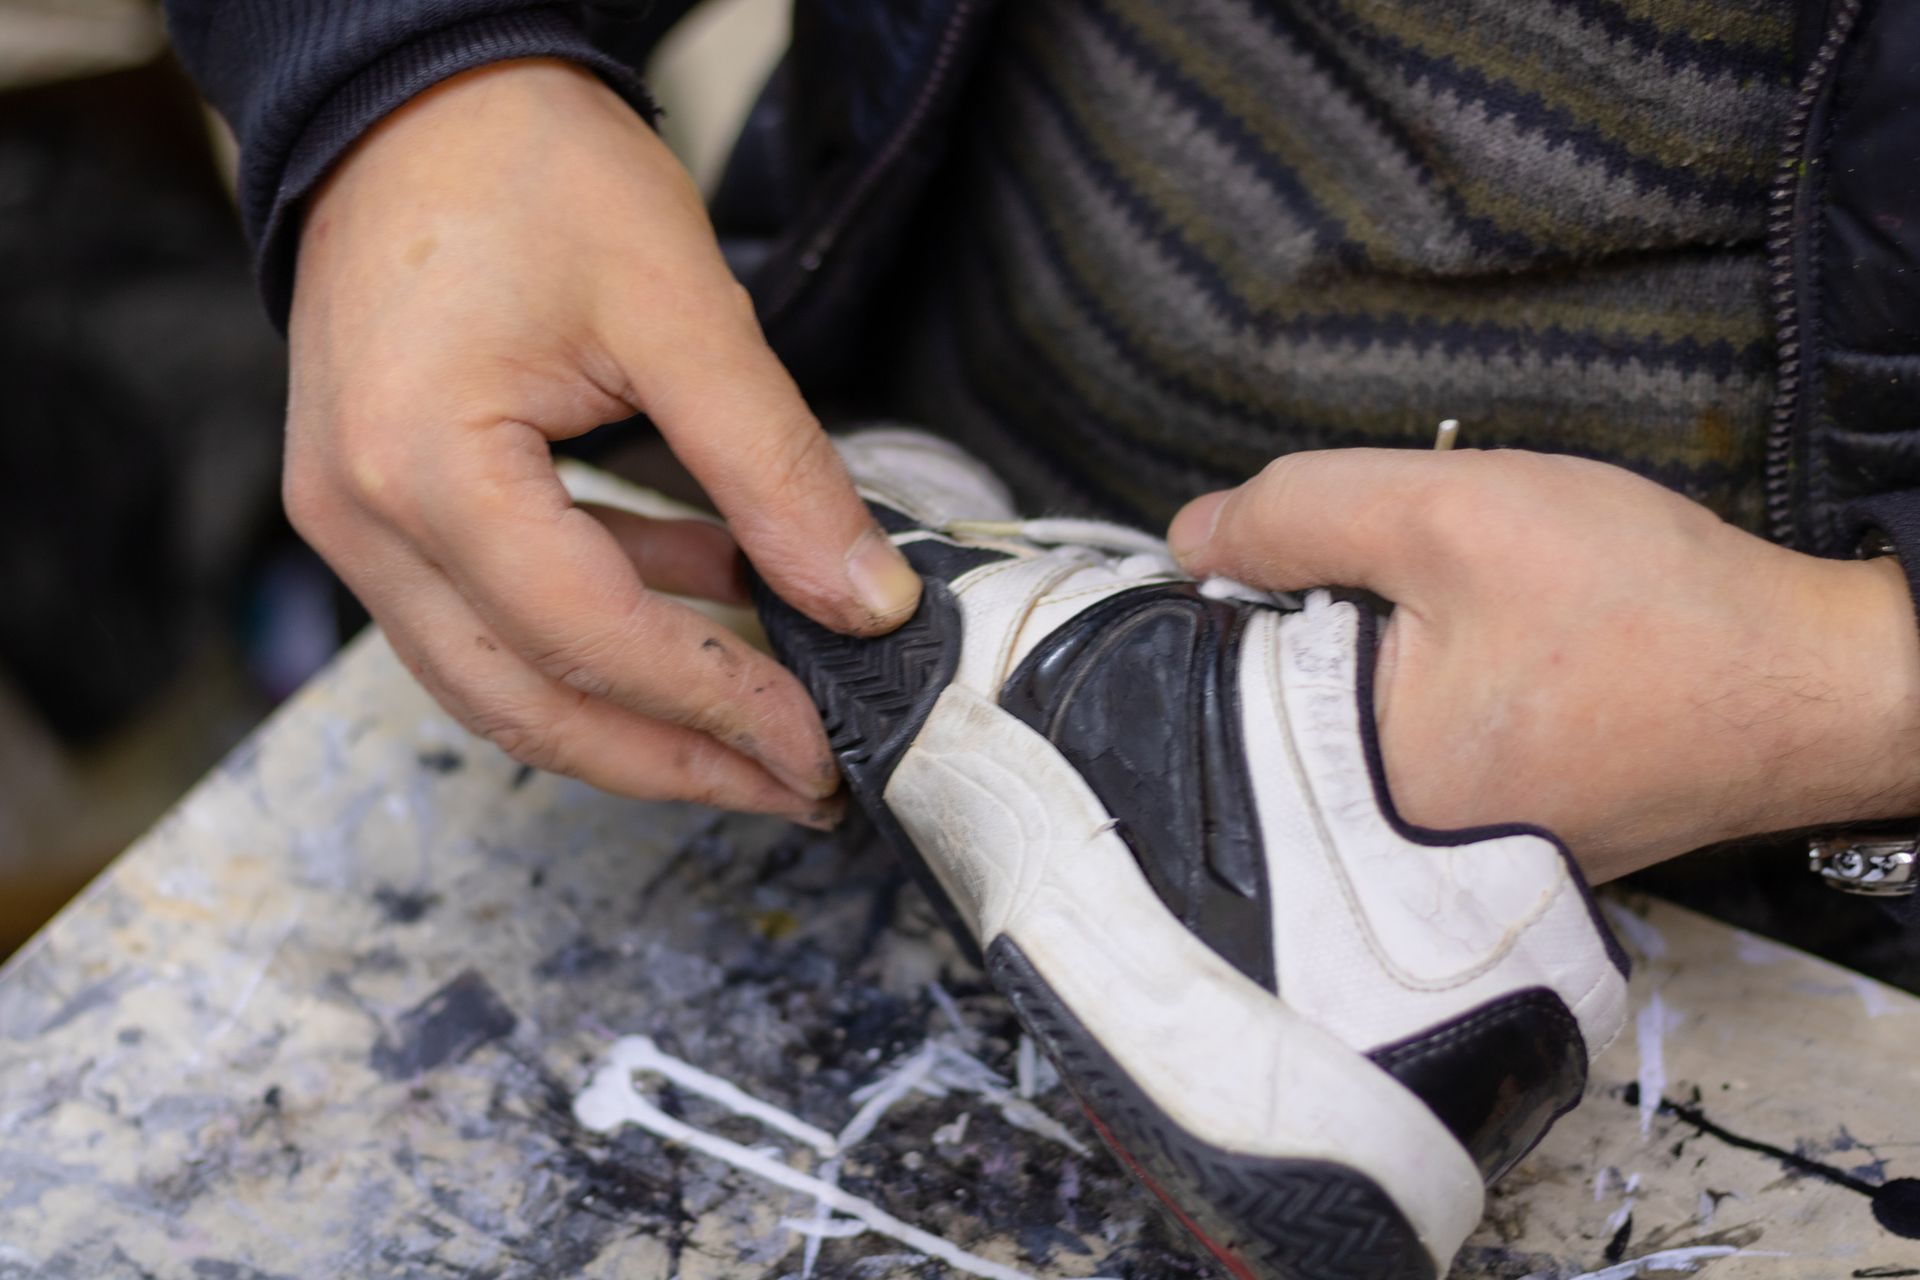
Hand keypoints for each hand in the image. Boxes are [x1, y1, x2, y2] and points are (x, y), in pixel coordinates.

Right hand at [286, 59, 921, 822]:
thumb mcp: (680, 308)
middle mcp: (364, 520)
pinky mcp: (384, 507)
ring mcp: (359, 522)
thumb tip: (864, 600)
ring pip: (504, 681)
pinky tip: (708, 612)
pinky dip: (603, 632)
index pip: (590, 641)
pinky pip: (495, 615)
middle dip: (675, 760)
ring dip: (639, 716)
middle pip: (529, 702)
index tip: (821, 746)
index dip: (717, 708)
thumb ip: (775, 467)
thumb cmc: (527, 167)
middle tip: (798, 785)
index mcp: (424, 469)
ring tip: (767, 732)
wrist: (416, 95)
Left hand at [1169, 448, 1919, 879]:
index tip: (1306, 552)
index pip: (1217, 678)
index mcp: (1348, 789)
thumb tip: (1191, 537)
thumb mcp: (1448, 515)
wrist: (1812, 681)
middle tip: (1425, 584)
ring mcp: (1440, 851)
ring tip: (1474, 619)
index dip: (1247, 591)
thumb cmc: (1647, 607)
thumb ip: (1299, 513)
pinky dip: (1427, 686)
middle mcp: (1381, 847)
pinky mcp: (1489, 830)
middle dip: (1321, 622)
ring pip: (1344, 718)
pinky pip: (1408, 747)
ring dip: (1379, 649)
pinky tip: (1493, 655)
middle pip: (1277, 702)